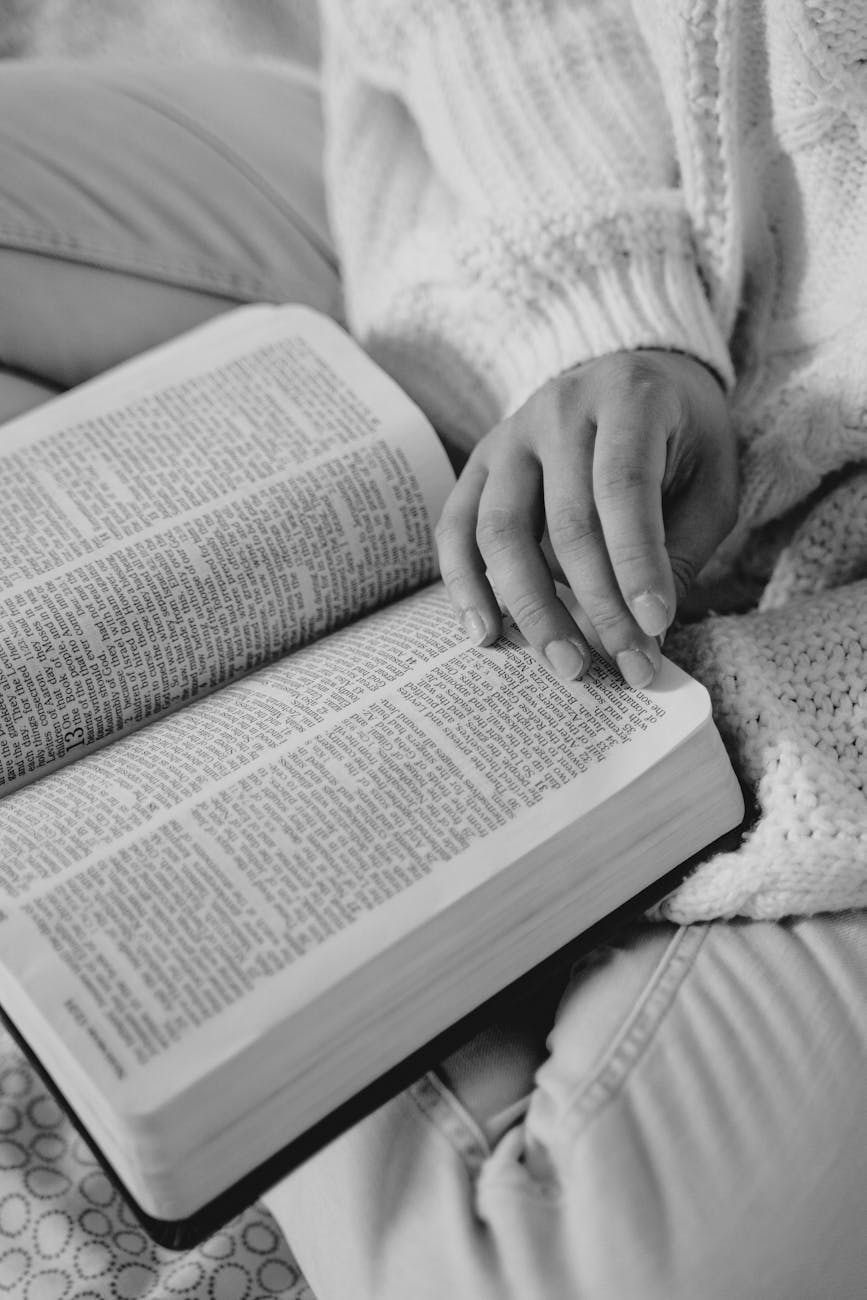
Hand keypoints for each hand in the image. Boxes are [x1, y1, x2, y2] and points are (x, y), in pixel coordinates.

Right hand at [435, 350, 737, 686]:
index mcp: (627, 399)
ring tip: (565, 663)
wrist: (629, 371)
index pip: (622, 488)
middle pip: (565, 521)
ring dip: (531, 608)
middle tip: (626, 666)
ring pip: (501, 531)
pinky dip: (464, 585)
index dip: (637, 563)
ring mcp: (508, 436)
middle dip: (597, 605)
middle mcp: (558, 410)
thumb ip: (684, 547)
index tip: (656, 627)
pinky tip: (486, 634)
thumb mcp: (711, 477)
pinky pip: (455, 529)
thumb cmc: (680, 435)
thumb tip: (647, 635)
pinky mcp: (478, 464)